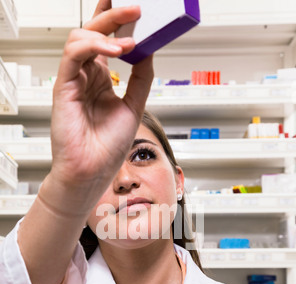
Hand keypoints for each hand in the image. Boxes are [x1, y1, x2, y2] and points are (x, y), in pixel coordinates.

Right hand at [50, 2, 153, 193]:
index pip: (106, 39)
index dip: (115, 19)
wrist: (92, 172)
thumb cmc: (106, 148)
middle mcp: (86, 75)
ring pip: (81, 36)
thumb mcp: (134, 107)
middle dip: (114, 15)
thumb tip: (149, 51)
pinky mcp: (63, 85)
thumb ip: (141, 79)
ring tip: (130, 39)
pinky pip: (73, 53)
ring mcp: (74, 79)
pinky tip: (115, 52)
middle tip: (136, 8)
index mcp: (100, 79)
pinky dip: (94, 46)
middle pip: (94, 31)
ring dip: (106, 30)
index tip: (134, 8)